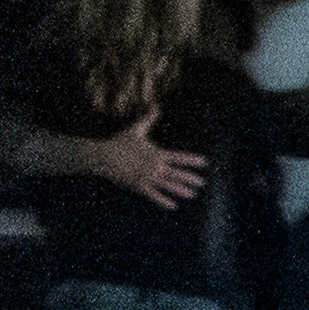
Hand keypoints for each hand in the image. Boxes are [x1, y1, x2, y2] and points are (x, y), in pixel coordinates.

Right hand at [88, 116, 204, 207]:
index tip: (205, 163)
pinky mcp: (138, 187)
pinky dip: (164, 201)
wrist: (104, 157)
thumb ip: (149, 118)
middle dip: (191, 178)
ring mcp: (147, 178)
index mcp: (157, 154)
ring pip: (168, 186)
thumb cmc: (119, 142)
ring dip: (181, 190)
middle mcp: (155, 167)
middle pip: (177, 174)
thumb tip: (156, 103)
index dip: (193, 160)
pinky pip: (154, 195)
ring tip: (193, 194)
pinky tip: (173, 206)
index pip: (180, 158)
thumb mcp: (136, 129)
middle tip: (202, 183)